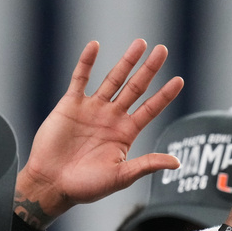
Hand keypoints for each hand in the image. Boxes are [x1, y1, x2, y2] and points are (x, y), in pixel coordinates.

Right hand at [14, 39, 183, 224]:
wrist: (52, 184)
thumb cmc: (86, 186)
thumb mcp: (121, 176)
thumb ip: (147, 165)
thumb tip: (177, 162)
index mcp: (126, 133)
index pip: (150, 109)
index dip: (164, 95)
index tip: (179, 80)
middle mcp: (111, 118)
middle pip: (135, 88)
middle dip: (149, 69)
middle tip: (163, 50)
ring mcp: (92, 109)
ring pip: (113, 79)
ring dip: (126, 61)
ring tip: (140, 43)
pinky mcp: (70, 105)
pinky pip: (80, 79)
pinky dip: (87, 62)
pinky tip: (95, 46)